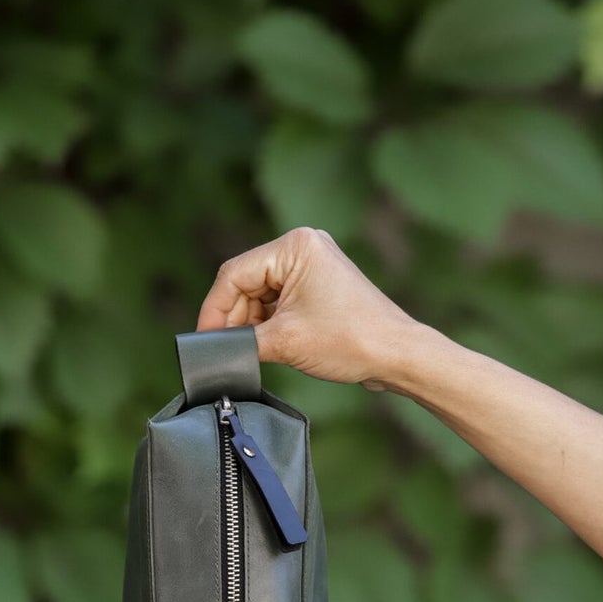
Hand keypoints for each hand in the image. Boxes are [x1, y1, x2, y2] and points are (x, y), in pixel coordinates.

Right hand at [195, 226, 419, 389]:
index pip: (234, 274)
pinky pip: (278, 300)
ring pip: (260, 294)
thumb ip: (243, 341)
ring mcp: (312, 265)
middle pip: (246, 283)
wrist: (397, 355)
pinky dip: (268, 323)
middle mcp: (303, 246)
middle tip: (227, 350)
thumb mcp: (285, 341)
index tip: (205, 339)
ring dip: (251, 323)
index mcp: (295, 246)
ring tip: (252, 350)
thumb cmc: (351, 340)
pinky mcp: (318, 285)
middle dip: (235, 318)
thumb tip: (217, 349)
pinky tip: (266, 344)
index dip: (214, 309)